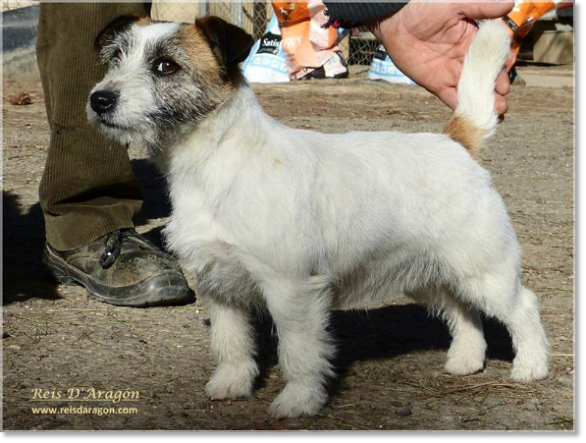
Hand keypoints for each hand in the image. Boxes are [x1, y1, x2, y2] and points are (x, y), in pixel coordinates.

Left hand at [371, 0, 513, 114]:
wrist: (396, 19)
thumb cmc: (425, 7)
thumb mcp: (457, 5)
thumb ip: (482, 7)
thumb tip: (510, 4)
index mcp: (474, 42)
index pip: (492, 60)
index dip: (500, 73)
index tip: (505, 85)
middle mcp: (464, 60)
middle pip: (484, 80)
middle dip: (494, 93)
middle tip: (502, 105)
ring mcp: (450, 73)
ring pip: (470, 91)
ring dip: (481, 103)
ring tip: (493, 114)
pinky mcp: (435, 83)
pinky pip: (450, 97)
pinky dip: (460, 107)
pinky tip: (470, 115)